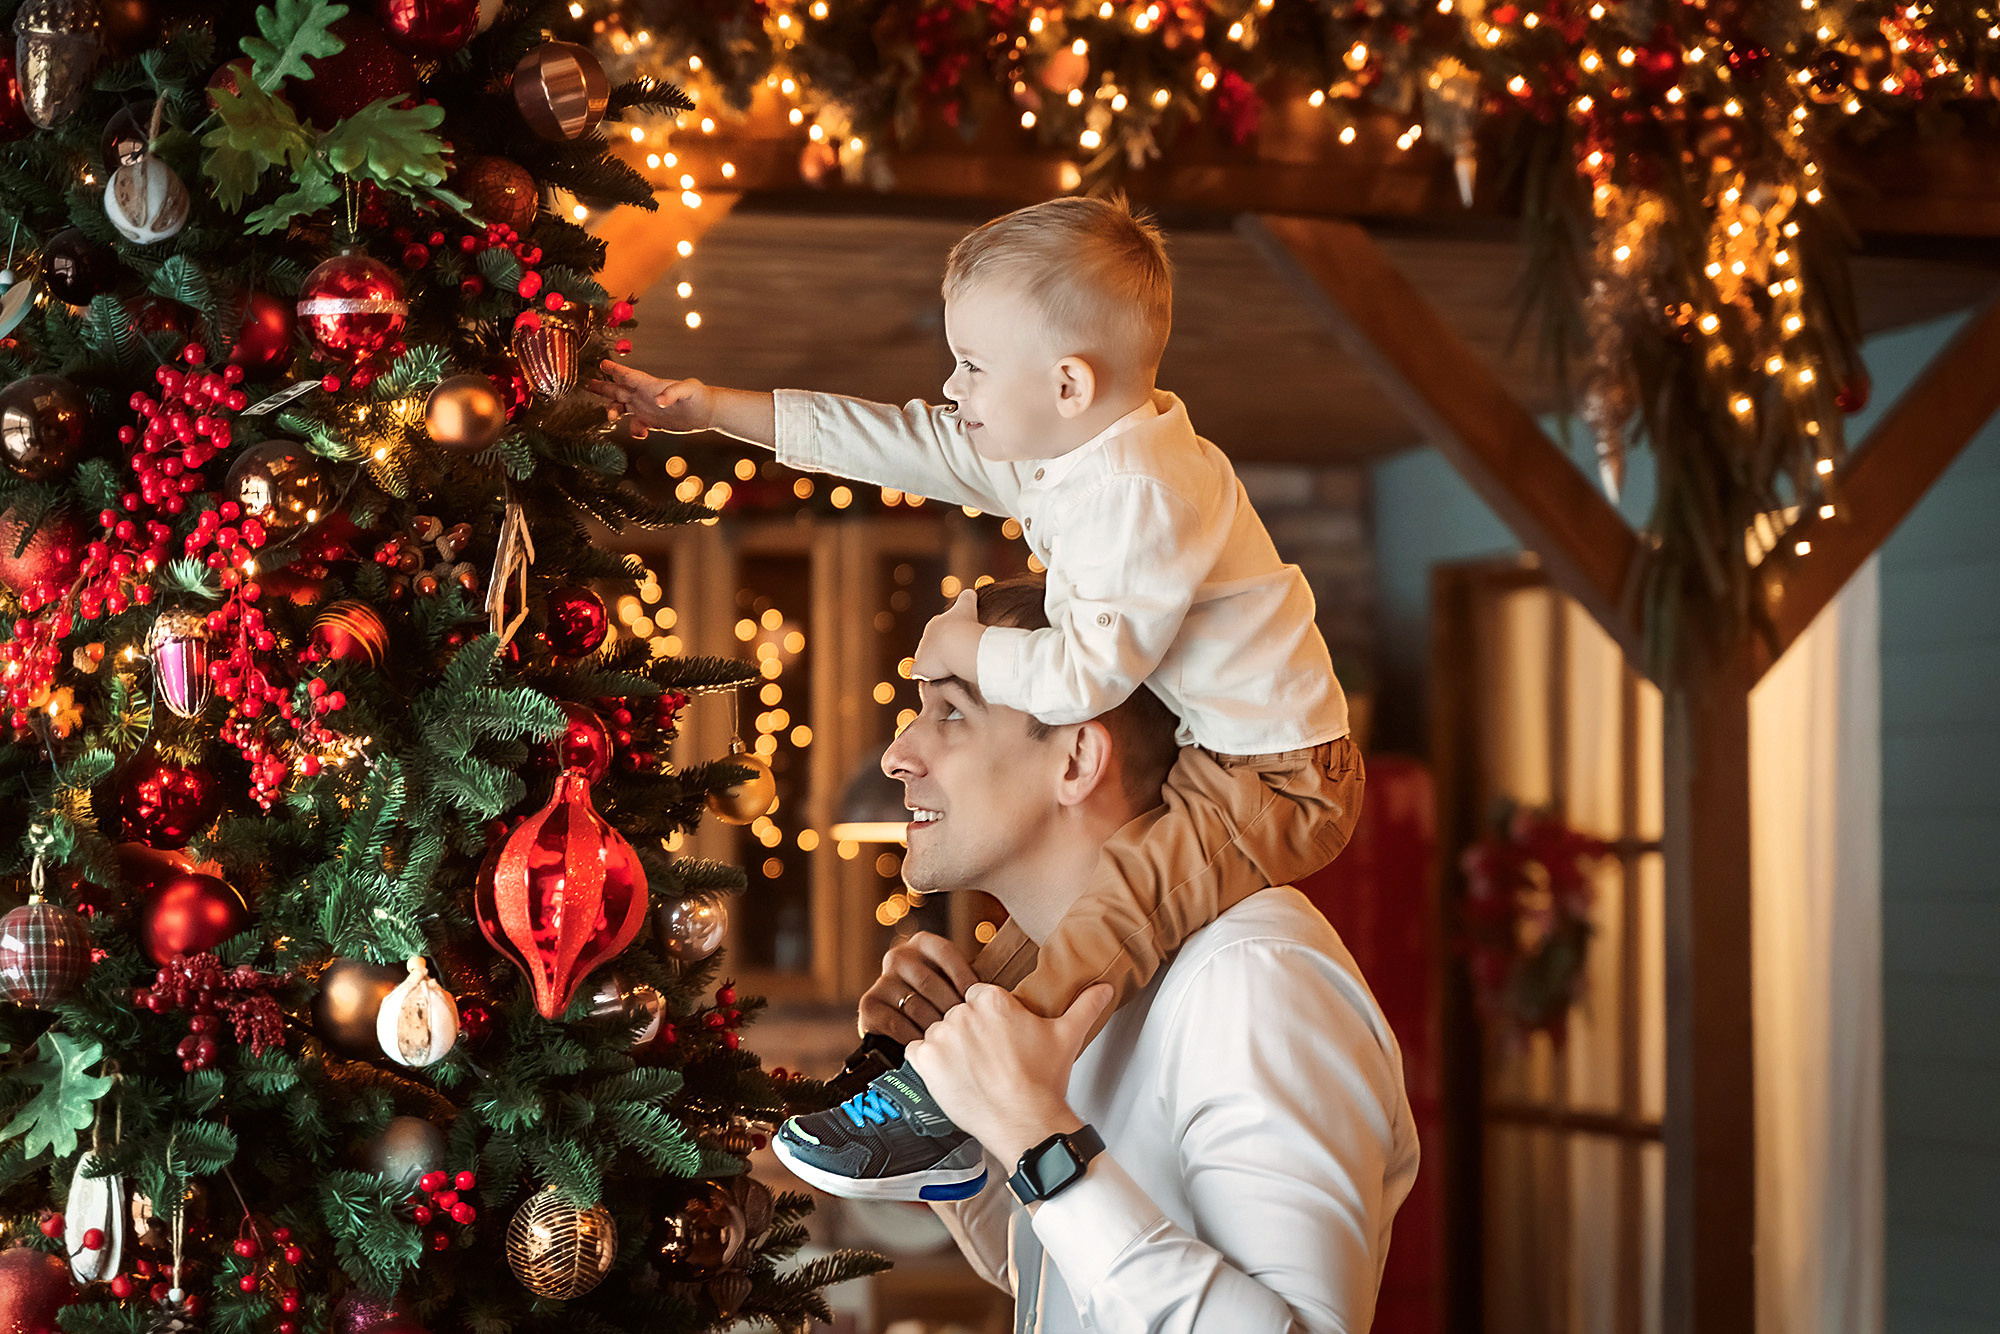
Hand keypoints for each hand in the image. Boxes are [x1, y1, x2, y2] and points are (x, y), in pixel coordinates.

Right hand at [585, 360, 712, 437]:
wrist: (706, 412)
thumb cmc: (699, 396)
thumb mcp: (689, 390)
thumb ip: (673, 392)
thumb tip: (659, 401)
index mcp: (650, 385)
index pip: (629, 376)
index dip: (615, 371)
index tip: (602, 364)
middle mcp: (645, 395)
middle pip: (618, 389)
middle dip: (603, 388)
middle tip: (588, 383)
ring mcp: (646, 408)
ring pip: (622, 407)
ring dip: (612, 410)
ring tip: (610, 417)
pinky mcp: (651, 421)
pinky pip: (635, 425)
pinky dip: (634, 430)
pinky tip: (642, 434)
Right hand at [858, 930, 978, 1044]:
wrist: (900, 1029)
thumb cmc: (941, 1005)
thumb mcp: (955, 985)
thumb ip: (971, 983)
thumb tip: (1003, 993)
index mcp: (922, 944)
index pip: (945, 952)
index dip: (964, 976)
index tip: (978, 1000)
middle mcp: (898, 956)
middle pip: (929, 981)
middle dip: (951, 1009)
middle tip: (968, 1029)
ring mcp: (881, 980)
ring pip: (914, 1005)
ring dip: (935, 1027)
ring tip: (952, 1042)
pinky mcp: (868, 1005)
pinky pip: (896, 1023)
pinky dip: (915, 1038)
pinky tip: (929, 1048)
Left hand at [906, 981, 1113, 1169]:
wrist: (1025, 1122)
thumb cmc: (1044, 1082)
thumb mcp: (1067, 1037)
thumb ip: (1084, 1006)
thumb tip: (1105, 987)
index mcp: (993, 1001)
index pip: (980, 996)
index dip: (989, 1019)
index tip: (998, 1038)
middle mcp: (963, 1014)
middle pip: (959, 1015)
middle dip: (970, 1034)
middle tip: (989, 1060)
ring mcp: (942, 1037)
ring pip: (939, 1034)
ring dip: (949, 1049)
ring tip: (973, 1073)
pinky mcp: (926, 1062)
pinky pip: (915, 1052)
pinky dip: (927, 1063)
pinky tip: (949, 1076)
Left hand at [912, 589, 984, 683]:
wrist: (956, 643)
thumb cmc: (964, 624)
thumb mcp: (967, 604)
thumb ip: (967, 597)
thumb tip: (970, 591)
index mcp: (936, 623)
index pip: (940, 631)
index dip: (950, 638)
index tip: (960, 644)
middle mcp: (926, 637)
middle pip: (932, 646)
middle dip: (942, 652)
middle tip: (956, 660)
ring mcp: (921, 653)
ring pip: (926, 660)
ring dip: (935, 665)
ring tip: (949, 672)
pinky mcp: (920, 667)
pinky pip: (919, 672)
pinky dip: (927, 675)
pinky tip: (938, 679)